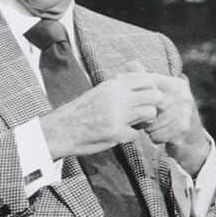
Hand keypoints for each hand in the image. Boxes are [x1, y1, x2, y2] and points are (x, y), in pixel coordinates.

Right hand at [38, 63, 162, 158]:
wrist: (61, 130)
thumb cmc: (82, 112)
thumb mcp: (100, 92)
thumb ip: (119, 88)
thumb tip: (140, 81)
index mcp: (113, 85)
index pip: (147, 80)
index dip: (151, 90)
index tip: (144, 99)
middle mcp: (117, 98)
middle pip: (155, 96)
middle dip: (153, 105)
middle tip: (144, 113)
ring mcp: (118, 116)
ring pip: (150, 113)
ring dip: (146, 121)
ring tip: (135, 124)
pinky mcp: (115, 133)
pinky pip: (136, 134)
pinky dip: (130, 136)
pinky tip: (120, 135)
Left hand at [125, 64, 211, 174]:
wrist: (194, 139)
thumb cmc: (173, 113)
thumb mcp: (163, 93)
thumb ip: (146, 78)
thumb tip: (129, 63)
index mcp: (176, 84)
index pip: (148, 85)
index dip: (138, 96)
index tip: (134, 102)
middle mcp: (182, 96)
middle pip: (148, 107)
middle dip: (144, 116)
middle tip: (146, 120)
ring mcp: (184, 112)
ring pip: (151, 123)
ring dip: (150, 129)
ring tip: (157, 128)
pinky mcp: (183, 129)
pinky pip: (157, 135)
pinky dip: (156, 138)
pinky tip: (163, 136)